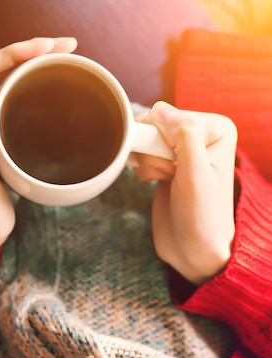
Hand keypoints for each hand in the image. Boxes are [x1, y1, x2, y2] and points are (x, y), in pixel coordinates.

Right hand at [134, 101, 237, 284]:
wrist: (192, 247)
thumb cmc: (201, 216)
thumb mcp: (195, 174)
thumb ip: (183, 136)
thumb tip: (160, 110)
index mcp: (217, 128)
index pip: (170, 116)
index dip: (164, 143)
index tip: (177, 167)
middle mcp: (201, 132)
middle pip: (154, 124)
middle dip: (153, 151)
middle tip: (170, 175)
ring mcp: (182, 146)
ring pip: (144, 137)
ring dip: (147, 161)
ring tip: (165, 179)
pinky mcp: (166, 159)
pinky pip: (140, 149)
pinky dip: (142, 166)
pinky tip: (156, 180)